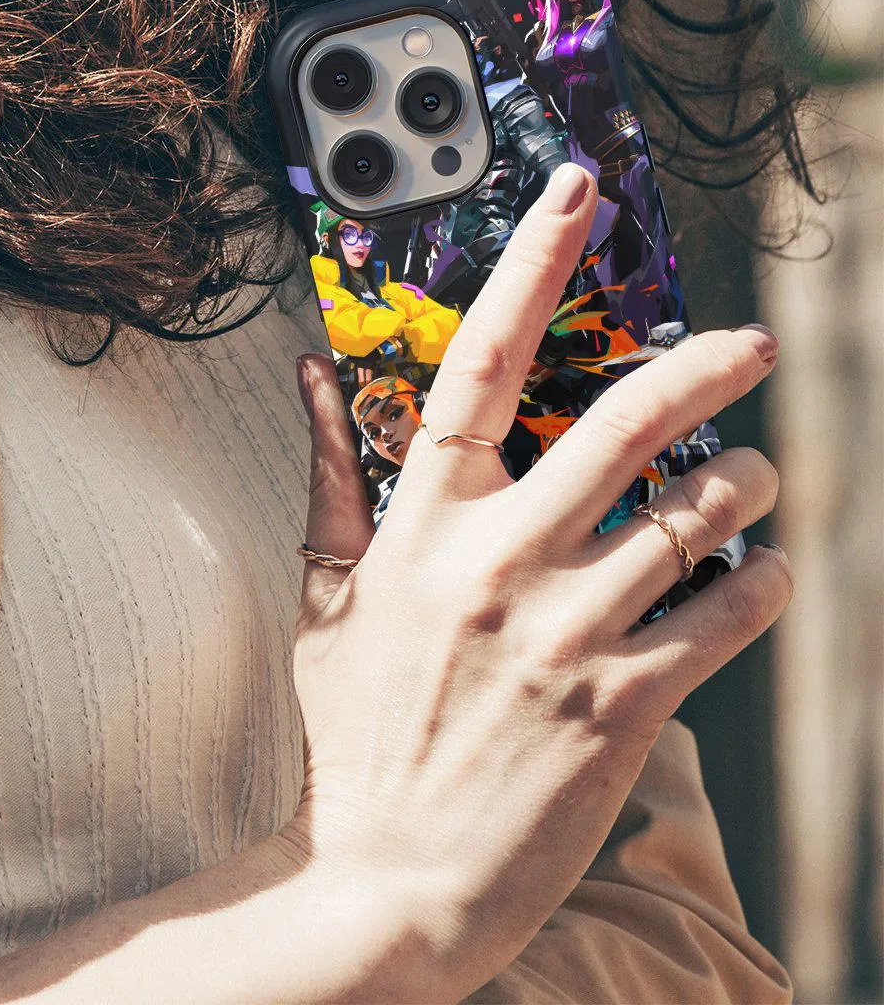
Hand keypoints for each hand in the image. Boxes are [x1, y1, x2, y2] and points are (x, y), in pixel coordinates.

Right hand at [290, 164, 790, 999]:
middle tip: (751, 343)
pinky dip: (761, 581)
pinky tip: (760, 572)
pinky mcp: (623, 705)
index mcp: (421, 527)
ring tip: (759, 479)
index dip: (530, 268)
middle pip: (621, 423)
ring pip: (693, 516)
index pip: (477, 365)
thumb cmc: (356, 731)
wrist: (387, 878)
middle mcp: (498, 563)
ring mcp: (564, 633)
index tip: (576, 196)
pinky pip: (724, 615)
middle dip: (703, 365)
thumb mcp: (326, 598)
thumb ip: (332, 479)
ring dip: (747, 484)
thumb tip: (312, 378)